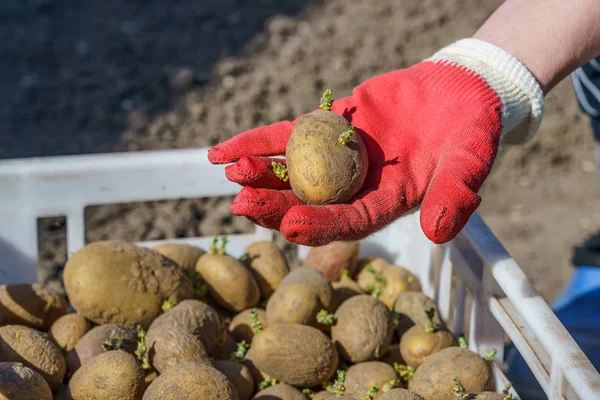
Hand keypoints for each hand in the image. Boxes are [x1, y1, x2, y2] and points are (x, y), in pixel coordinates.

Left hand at [208, 39, 542, 245]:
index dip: (320, 226)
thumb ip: (457, 194)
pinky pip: (287, 136)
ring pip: (293, 172)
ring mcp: (338, 159)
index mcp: (387, 205)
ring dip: (262, 175)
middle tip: (241, 206)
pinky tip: (224, 151)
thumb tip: (438, 233)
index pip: (349, 222)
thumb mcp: (471, 161)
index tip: (290, 224)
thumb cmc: (472, 131)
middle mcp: (356, 188)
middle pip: (310, 203)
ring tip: (232, 173)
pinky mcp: (328, 129)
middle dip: (275, 206)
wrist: (460, 93)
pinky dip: (258, 142)